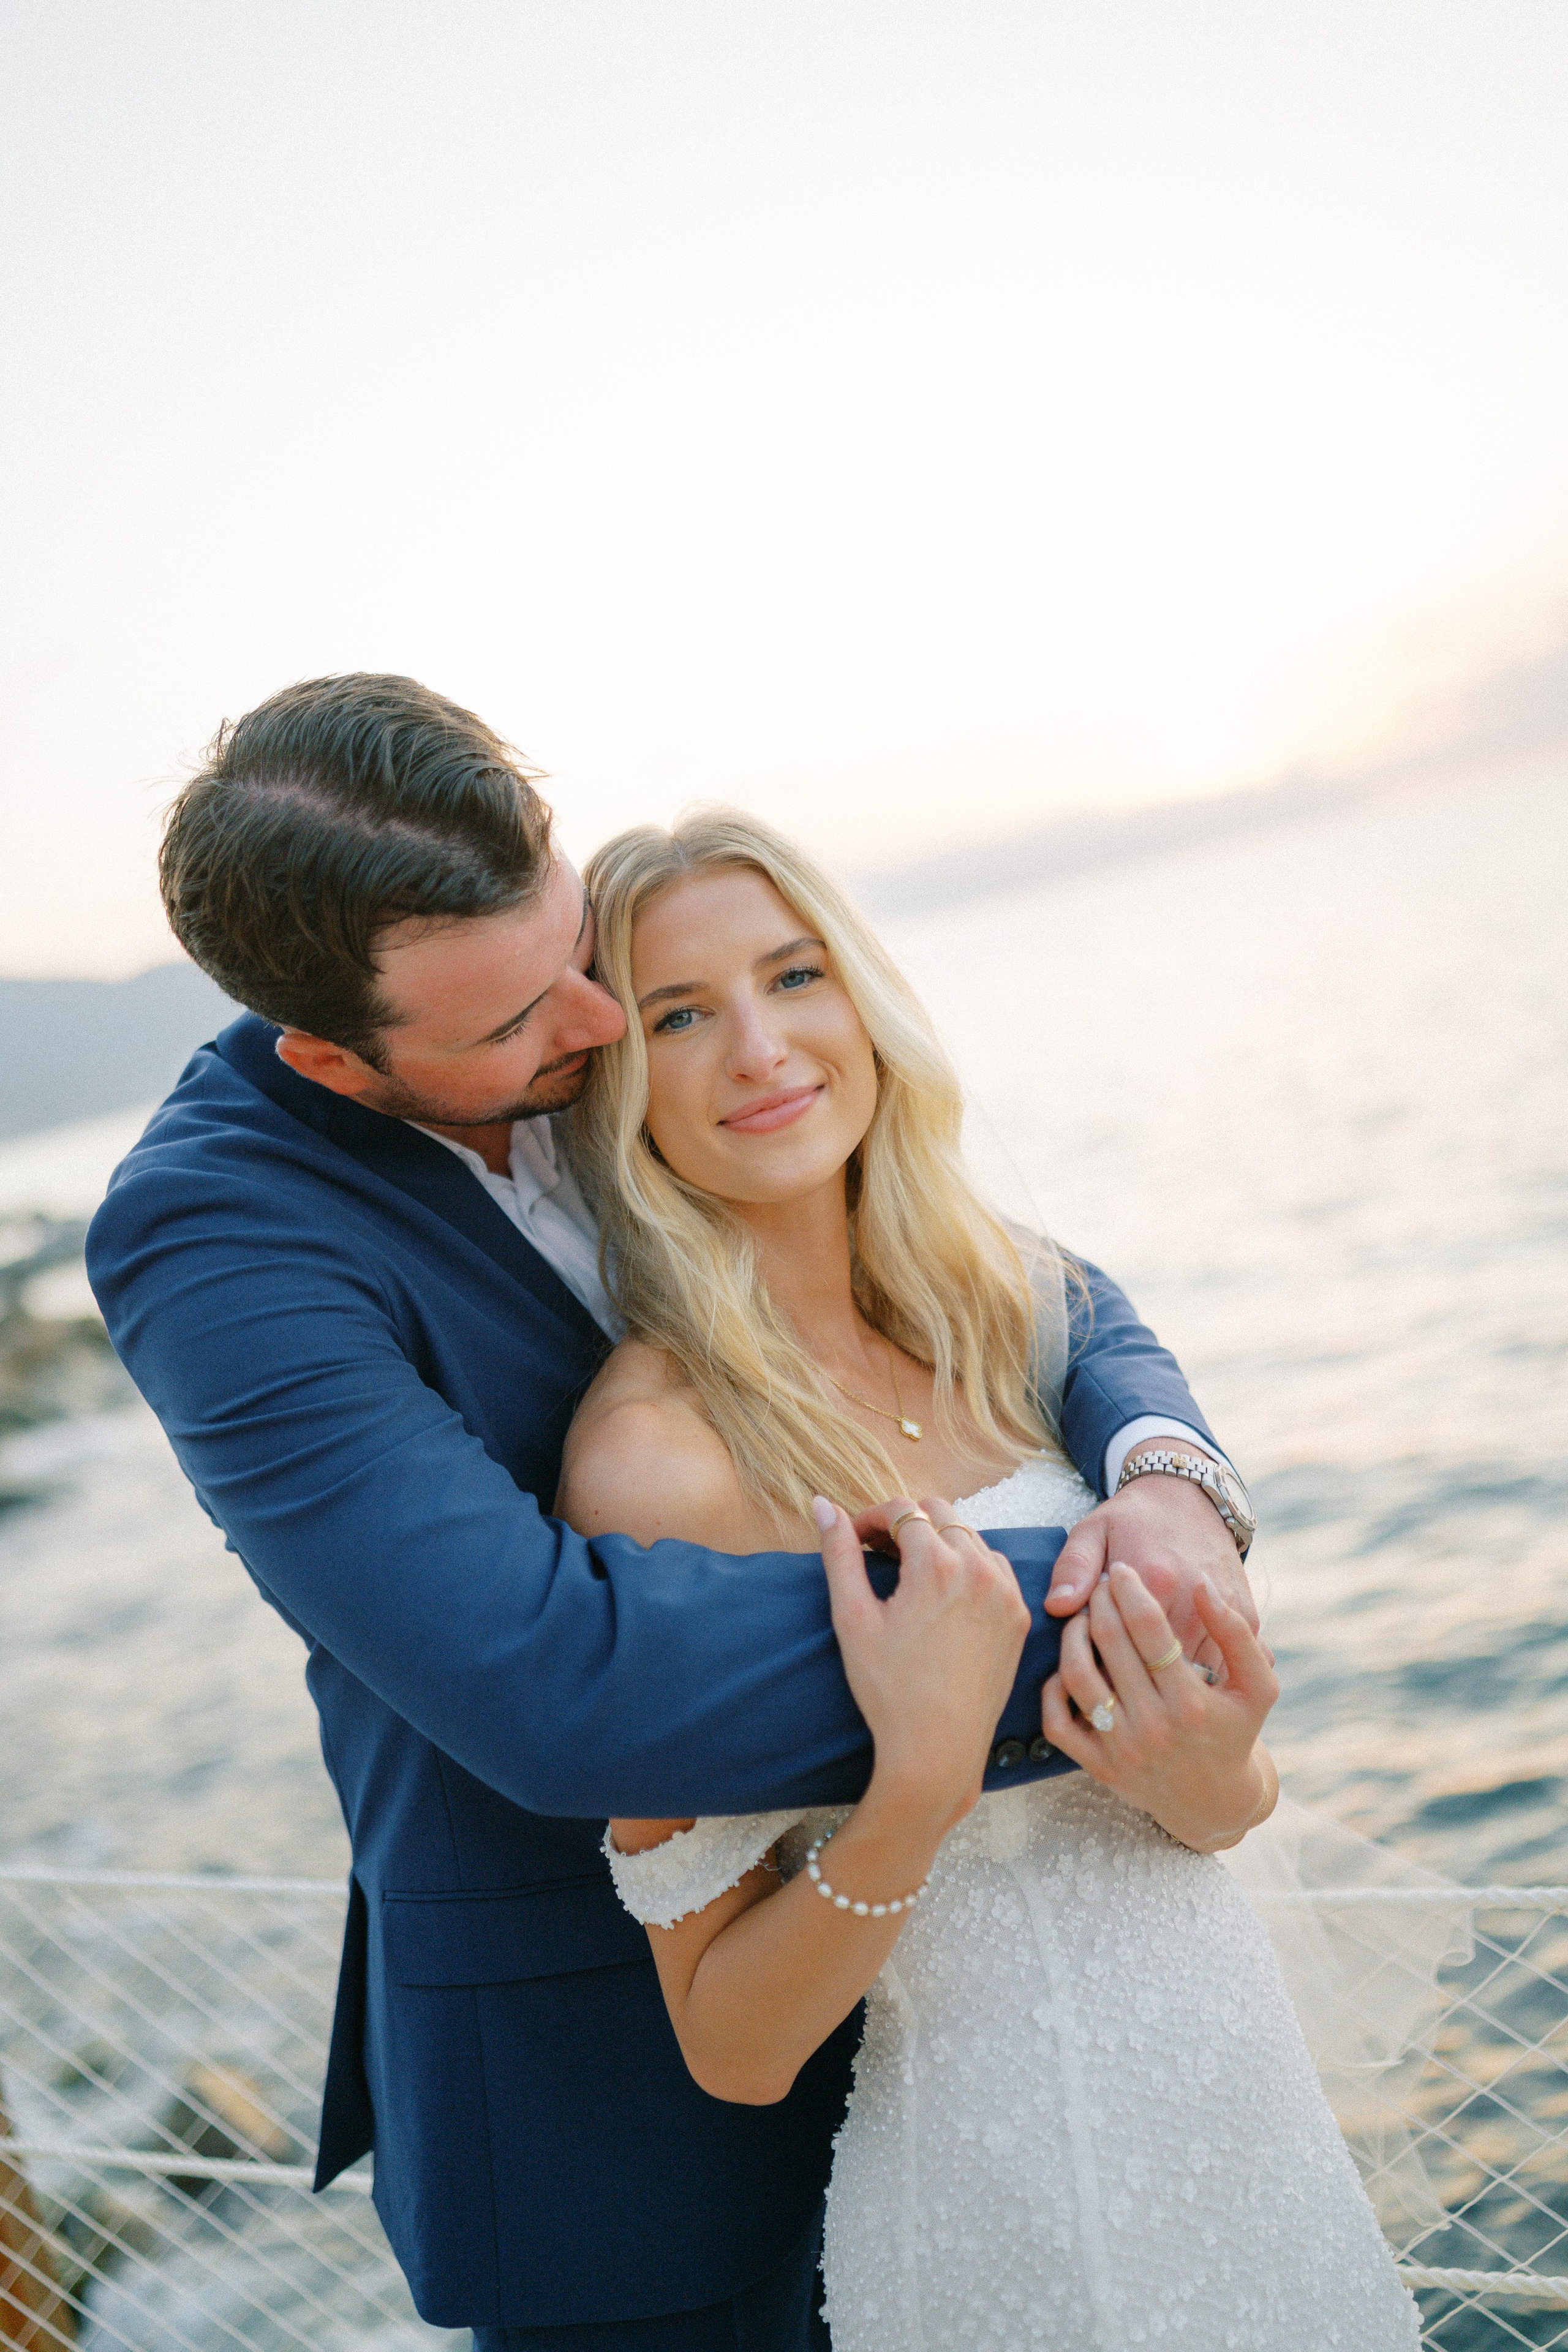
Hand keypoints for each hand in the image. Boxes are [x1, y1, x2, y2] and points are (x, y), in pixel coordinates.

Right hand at [817, 1495, 1030, 1834]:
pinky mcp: (1018, 1617)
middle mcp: (979, 1569)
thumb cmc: (888, 1689)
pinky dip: (970, 1566)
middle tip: (877, 1553)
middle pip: (939, 1513)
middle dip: (905, 1523)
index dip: (871, 1518)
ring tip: (909, 1574)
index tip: (853, 1540)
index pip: (902, 1509)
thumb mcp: (852, 1618)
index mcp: (936, 1564)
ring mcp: (1005, 1593)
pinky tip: (945, 1593)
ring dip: (938, 1541)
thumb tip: (821, 1503)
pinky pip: (995, 1567)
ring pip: (969, 1536)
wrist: (938, 1749)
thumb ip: (838, 1554)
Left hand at [1042, 1564, 1278, 1849]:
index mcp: (1191, 1702)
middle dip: (1100, 1601)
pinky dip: (1052, 1687)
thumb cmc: (1234, 1730)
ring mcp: (1122, 1749)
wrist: (1212, 1802)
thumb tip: (1201, 1587)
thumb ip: (1237, 1634)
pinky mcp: (1097, 1766)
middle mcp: (1154, 1726)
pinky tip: (1067, 1664)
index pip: (1148, 1627)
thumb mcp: (1258, 1686)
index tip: (1122, 1571)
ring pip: (1078, 1675)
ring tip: (1082, 1615)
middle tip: (1101, 1584)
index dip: (1129, 1590)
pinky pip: (1057, 1721)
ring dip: (1072, 1634)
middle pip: (1110, 1642)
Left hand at [1045, 1464, 1258, 1674]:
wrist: (1190, 1494)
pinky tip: (1178, 1675)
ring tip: (1147, 1687)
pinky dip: (1203, 1676)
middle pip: (1160, 1668)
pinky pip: (1223, 1664)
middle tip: (1114, 1685)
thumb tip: (1057, 1607)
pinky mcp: (1246, 1617)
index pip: (1122, 1648)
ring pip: (1195, 1675)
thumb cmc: (1132, 1518)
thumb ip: (1073, 1568)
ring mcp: (1224, 1611)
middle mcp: (1193, 1600)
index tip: (1086, 1673)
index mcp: (1153, 1579)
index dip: (1102, 1665)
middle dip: (1135, 1683)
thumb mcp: (1092, 1530)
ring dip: (1172, 1685)